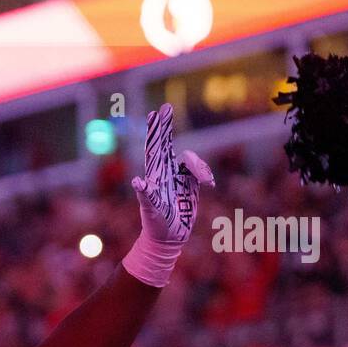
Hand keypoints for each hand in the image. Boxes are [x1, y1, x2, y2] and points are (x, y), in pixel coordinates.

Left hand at [131, 103, 213, 246]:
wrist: (167, 239)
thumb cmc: (156, 225)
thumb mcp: (150, 210)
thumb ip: (146, 195)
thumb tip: (137, 182)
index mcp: (155, 175)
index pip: (155, 148)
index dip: (156, 130)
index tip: (156, 112)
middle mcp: (166, 173)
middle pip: (166, 145)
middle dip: (165, 127)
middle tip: (165, 108)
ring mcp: (178, 178)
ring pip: (189, 159)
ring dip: (198, 165)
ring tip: (206, 181)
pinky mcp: (190, 187)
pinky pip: (200, 172)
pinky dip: (206, 174)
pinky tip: (210, 184)